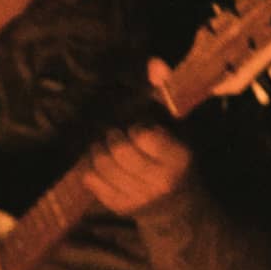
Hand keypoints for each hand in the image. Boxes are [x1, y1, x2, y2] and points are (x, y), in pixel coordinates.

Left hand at [82, 62, 191, 213]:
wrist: (177, 206)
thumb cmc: (176, 158)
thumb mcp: (179, 127)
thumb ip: (166, 93)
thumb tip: (153, 62)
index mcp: (177, 159)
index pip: (143, 136)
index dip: (137, 128)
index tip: (140, 130)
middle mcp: (159, 182)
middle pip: (118, 150)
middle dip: (113, 137)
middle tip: (118, 135)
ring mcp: (137, 198)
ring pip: (101, 165)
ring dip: (99, 150)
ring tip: (108, 147)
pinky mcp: (119, 207)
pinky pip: (91, 181)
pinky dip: (92, 167)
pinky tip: (102, 164)